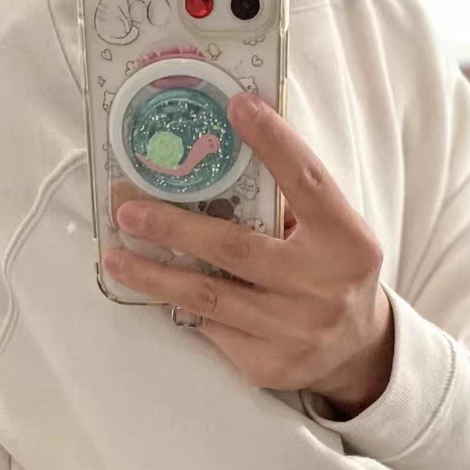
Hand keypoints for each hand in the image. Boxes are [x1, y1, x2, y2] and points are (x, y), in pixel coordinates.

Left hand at [102, 92, 395, 418]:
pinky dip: (179, 305)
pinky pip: (210, 328)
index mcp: (346, 242)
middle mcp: (321, 287)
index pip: (308, 182)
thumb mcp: (332, 235)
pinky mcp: (266, 363)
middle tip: (127, 211)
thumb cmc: (331, 274)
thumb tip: (225, 154)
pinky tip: (151, 289)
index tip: (238, 106)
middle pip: (235, 249)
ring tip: (114, 257)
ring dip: (154, 275)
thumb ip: (292, 204)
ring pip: (208, 296)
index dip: (274, 143)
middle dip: (174, 228)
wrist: (354, 352)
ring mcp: (292, 330)